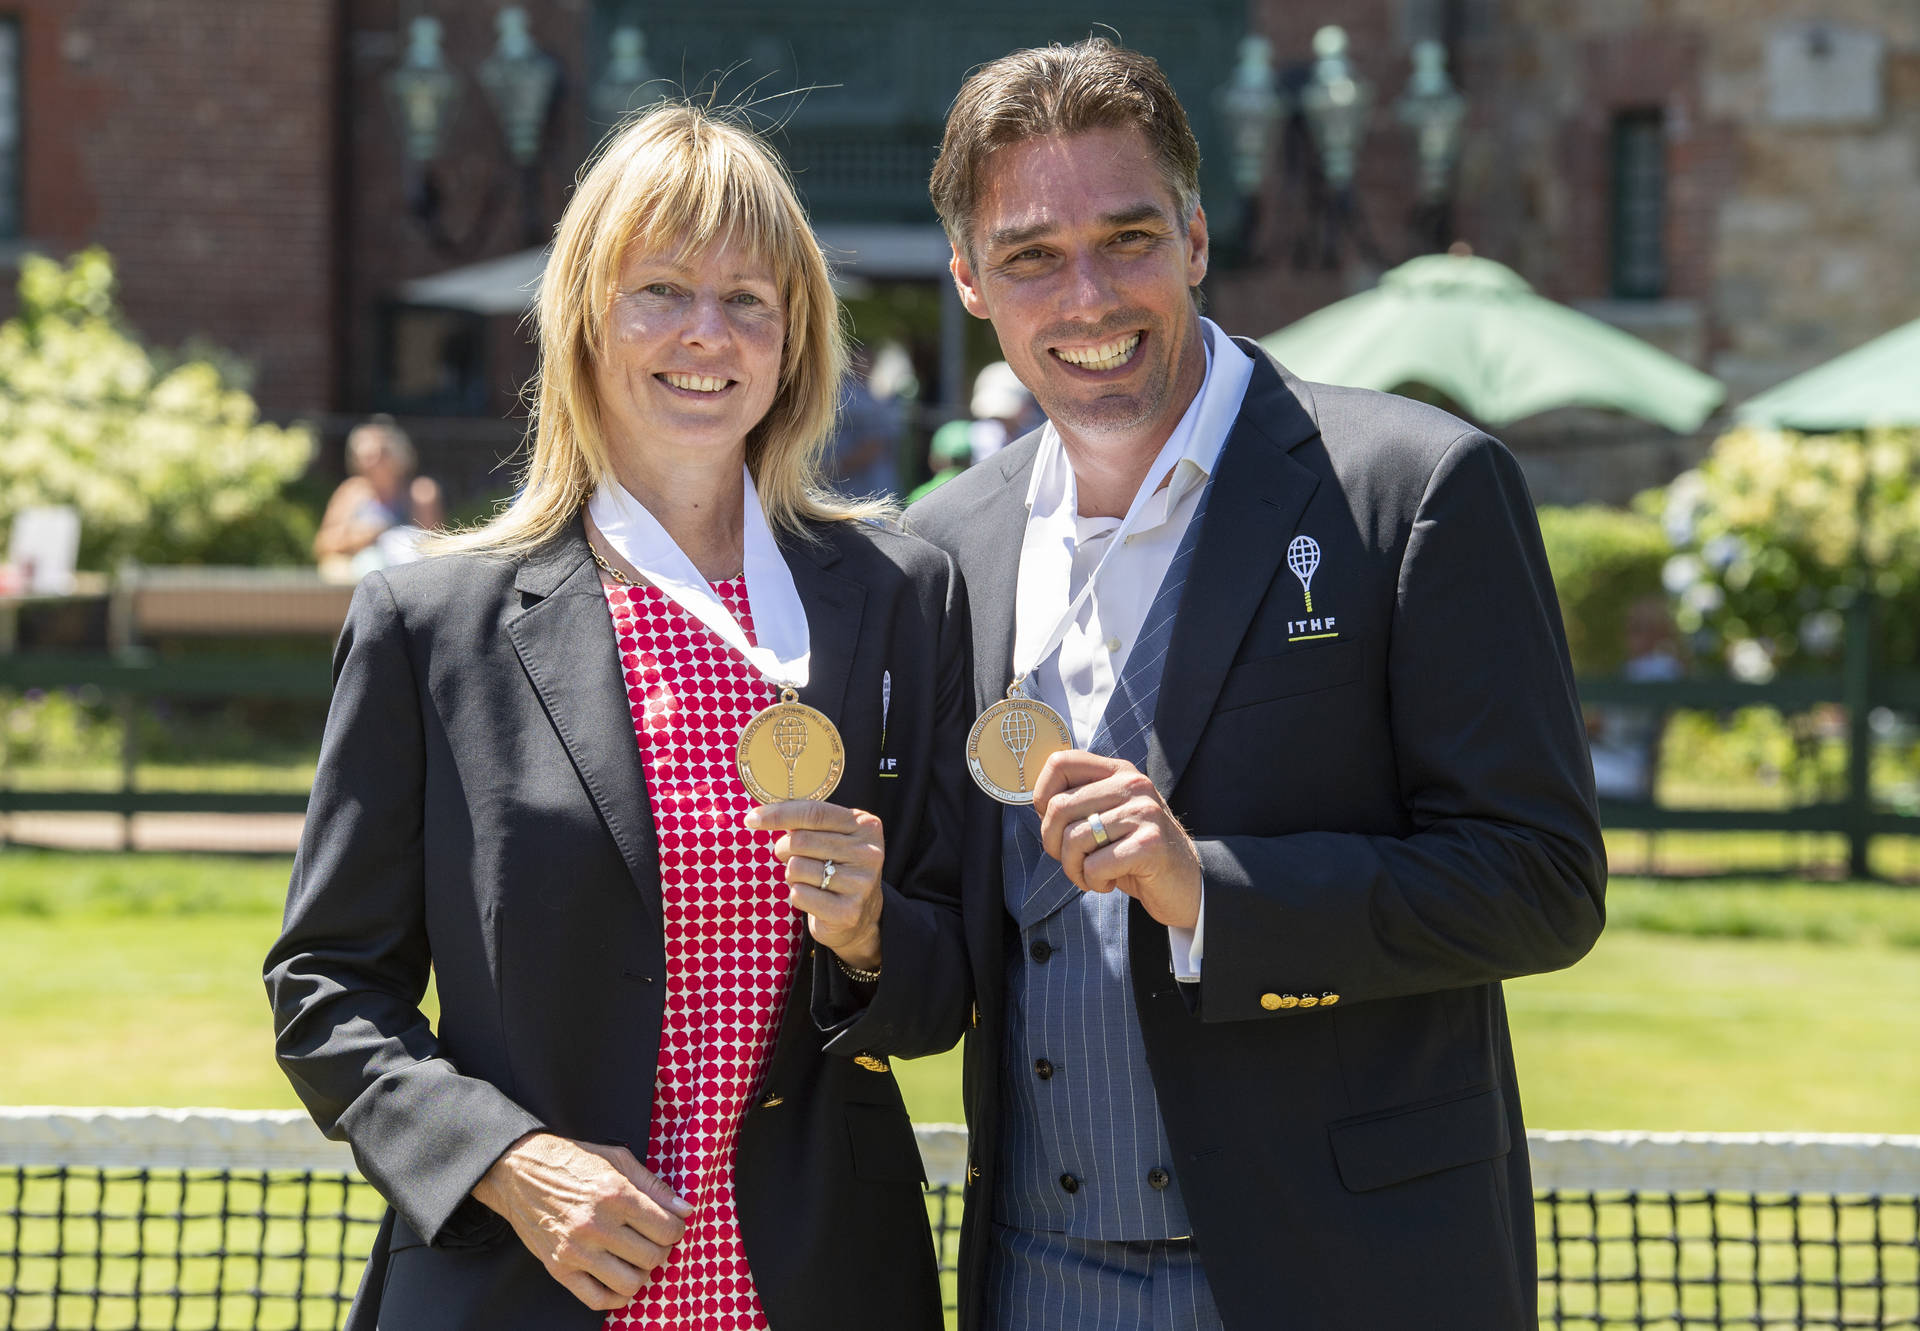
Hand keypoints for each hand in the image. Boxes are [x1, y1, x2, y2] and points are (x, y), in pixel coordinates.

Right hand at [472, 1132, 693, 1310]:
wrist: (518, 1172)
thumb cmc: (572, 1161)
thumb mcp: (617, 1160)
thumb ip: (655, 1186)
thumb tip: (685, 1210)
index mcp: (615, 1194)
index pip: (667, 1229)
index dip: (676, 1229)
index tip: (670, 1226)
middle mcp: (597, 1225)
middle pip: (653, 1258)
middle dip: (662, 1251)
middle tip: (654, 1241)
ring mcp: (576, 1251)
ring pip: (630, 1283)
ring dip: (641, 1274)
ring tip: (636, 1259)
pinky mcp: (559, 1269)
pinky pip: (597, 1299)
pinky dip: (616, 1297)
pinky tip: (619, 1280)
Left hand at [746, 800, 885, 971]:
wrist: (861, 916)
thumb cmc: (837, 868)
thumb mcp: (834, 837)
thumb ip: (810, 823)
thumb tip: (760, 815)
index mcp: (866, 826)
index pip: (815, 813)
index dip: (779, 814)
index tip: (752, 819)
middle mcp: (868, 853)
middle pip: (801, 840)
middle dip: (783, 849)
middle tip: (786, 856)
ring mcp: (861, 883)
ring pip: (797, 868)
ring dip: (792, 875)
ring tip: (807, 879)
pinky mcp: (848, 911)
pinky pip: (799, 894)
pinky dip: (797, 895)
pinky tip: (812, 898)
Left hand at [1033, 750, 1202, 929]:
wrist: (1187, 884)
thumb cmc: (1136, 852)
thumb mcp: (1109, 817)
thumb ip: (1080, 803)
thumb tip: (1038, 805)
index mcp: (1119, 771)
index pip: (1061, 762)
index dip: (1042, 795)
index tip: (1054, 823)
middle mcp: (1132, 784)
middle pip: (1059, 807)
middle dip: (1053, 844)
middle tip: (1072, 861)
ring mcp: (1144, 813)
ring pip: (1074, 840)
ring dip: (1073, 869)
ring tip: (1091, 876)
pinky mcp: (1149, 845)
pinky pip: (1094, 865)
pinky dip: (1093, 882)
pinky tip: (1109, 883)